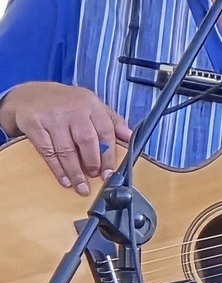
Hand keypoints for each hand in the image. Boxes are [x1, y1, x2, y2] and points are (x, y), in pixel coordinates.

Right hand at [0, 82, 131, 194]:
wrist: (29, 95)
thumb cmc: (66, 103)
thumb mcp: (91, 104)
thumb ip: (111, 120)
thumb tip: (131, 136)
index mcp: (90, 104)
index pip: (105, 130)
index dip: (109, 154)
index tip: (109, 172)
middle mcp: (73, 109)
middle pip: (87, 140)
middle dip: (92, 162)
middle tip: (95, 176)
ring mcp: (53, 117)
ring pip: (66, 150)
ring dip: (75, 172)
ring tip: (81, 187)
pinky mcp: (35, 126)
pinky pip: (48, 152)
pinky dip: (57, 169)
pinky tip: (65, 180)